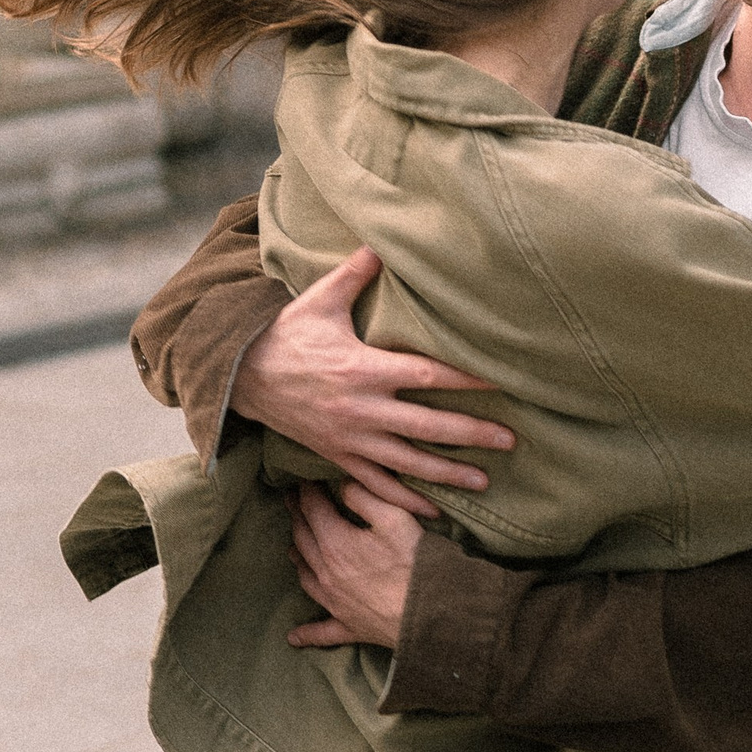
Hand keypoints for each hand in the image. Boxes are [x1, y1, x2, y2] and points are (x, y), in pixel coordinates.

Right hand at [233, 246, 510, 521]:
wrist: (241, 377)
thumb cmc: (285, 334)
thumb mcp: (320, 300)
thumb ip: (355, 272)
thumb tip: (382, 241)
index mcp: (364, 368)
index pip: (427, 374)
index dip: (467, 379)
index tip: (501, 383)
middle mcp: (362, 408)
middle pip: (428, 426)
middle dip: (472, 434)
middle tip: (510, 441)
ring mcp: (351, 438)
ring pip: (408, 463)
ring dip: (448, 475)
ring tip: (484, 482)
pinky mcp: (338, 457)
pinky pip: (376, 484)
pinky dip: (405, 500)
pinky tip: (433, 510)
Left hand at [287, 479, 422, 650]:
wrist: (433, 614)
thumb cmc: (416, 562)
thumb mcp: (394, 516)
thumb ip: (364, 495)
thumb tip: (343, 484)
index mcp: (335, 543)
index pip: (312, 510)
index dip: (306, 492)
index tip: (302, 479)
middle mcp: (327, 574)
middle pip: (303, 539)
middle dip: (297, 517)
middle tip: (292, 502)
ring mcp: (335, 603)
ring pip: (305, 577)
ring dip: (298, 558)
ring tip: (294, 547)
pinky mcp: (349, 627)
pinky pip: (321, 631)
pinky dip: (306, 633)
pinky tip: (294, 638)